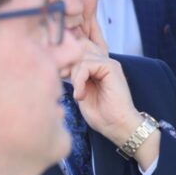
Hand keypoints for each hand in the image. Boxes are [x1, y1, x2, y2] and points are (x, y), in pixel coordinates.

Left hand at [70, 18, 141, 146]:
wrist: (117, 126)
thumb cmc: (100, 114)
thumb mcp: (80, 91)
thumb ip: (73, 76)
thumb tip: (58, 64)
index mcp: (96, 66)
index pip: (77, 49)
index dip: (64, 59)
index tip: (58, 77)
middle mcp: (103, 60)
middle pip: (76, 49)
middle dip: (65, 65)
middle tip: (61, 81)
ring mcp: (108, 62)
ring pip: (79, 57)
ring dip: (73, 77)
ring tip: (77, 94)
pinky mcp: (111, 67)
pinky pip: (86, 66)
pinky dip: (79, 81)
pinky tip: (81, 96)